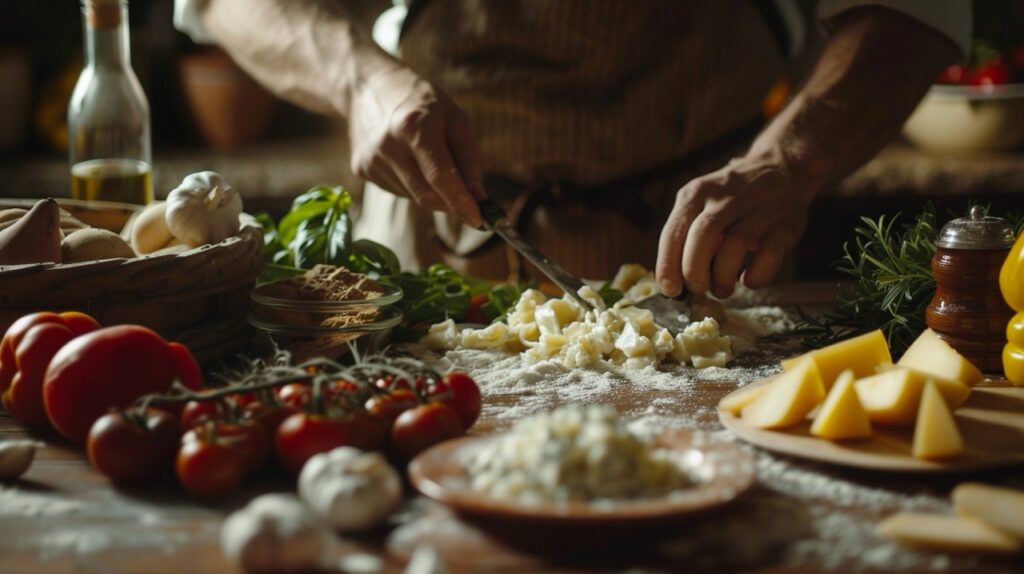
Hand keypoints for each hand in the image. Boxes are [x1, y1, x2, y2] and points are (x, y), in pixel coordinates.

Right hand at [347, 66, 483, 226]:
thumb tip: (478, 197)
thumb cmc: (419, 99)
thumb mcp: (454, 117)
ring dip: (431, 191)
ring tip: (428, 159)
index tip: (478, 220)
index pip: (439, 176)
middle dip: (450, 203)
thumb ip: (468, 158)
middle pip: (426, 194)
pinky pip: (398, 191)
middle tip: (467, 199)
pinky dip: (412, 185)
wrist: (365, 86)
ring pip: (413, 197)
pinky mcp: (361, 169)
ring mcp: (371, 160)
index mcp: (413, 126)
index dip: (459, 202)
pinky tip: (408, 160)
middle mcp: (388, 145)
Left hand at [656, 154, 815, 298]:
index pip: (673, 231)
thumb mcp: (701, 204)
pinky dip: (756, 275)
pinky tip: (748, 280)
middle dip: (695, 271)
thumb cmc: (731, 199)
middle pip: (703, 237)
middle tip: (698, 288)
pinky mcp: (785, 225)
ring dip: (723, 277)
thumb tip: (674, 282)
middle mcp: (724, 198)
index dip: (668, 265)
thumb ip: (686, 237)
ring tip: (721, 289)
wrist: (782, 169)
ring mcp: (758, 209)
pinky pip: (769, 255)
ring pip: (734, 245)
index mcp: (696, 193)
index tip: (670, 289)